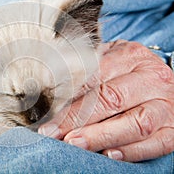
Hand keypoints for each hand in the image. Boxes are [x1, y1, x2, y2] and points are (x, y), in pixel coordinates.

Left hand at [39, 40, 173, 161]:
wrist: (157, 77)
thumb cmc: (124, 70)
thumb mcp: (106, 60)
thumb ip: (83, 74)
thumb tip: (50, 97)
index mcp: (130, 56)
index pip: (95, 78)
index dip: (69, 100)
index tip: (48, 119)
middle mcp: (152, 78)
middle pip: (113, 99)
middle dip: (79, 120)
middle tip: (55, 135)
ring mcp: (166, 104)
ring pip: (136, 123)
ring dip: (102, 137)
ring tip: (75, 144)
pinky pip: (157, 143)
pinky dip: (132, 151)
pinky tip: (109, 155)